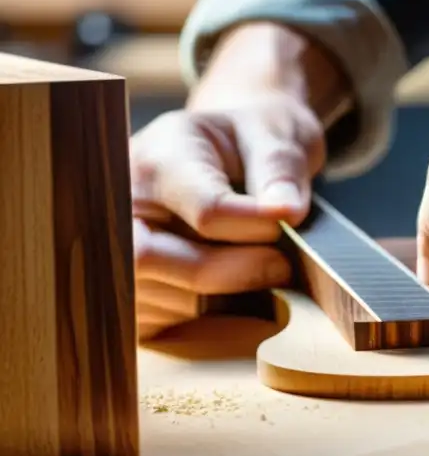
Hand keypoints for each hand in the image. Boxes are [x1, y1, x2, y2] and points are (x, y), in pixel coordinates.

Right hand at [130, 23, 345, 339]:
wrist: (229, 152)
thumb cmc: (252, 142)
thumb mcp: (275, 134)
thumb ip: (280, 169)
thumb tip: (285, 212)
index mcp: (159, 156)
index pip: (203, 209)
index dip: (254, 227)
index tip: (289, 224)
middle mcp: (120, 202)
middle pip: (149, 258)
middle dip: (227, 274)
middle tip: (281, 266)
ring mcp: (112, 246)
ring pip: (156, 296)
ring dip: (221, 297)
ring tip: (261, 269)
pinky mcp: (123, 286)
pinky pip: (156, 321)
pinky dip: (203, 315)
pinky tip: (231, 287)